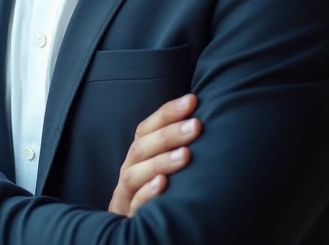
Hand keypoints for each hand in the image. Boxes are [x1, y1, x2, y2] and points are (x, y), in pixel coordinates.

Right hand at [109, 94, 202, 216]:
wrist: (131, 228)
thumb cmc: (154, 190)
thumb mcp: (160, 164)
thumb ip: (174, 145)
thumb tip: (201, 115)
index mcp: (138, 154)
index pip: (147, 128)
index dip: (168, 113)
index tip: (192, 101)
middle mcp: (130, 169)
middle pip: (142, 147)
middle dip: (168, 134)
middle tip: (196, 126)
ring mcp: (127, 192)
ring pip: (135, 174)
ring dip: (161, 161)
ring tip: (185, 155)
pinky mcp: (128, 214)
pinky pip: (135, 203)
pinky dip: (148, 193)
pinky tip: (163, 184)